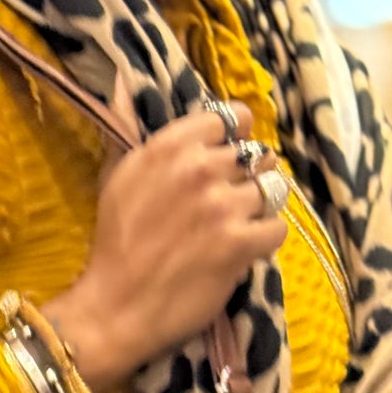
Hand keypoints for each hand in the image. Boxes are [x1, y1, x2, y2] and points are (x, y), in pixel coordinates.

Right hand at [46, 102, 288, 392]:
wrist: (115, 308)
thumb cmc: (114, 244)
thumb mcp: (117, 177)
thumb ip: (135, 134)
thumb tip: (125, 84)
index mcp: (172, 146)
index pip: (232, 118)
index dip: (235, 138)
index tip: (226, 159)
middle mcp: (202, 168)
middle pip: (255, 155)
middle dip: (247, 177)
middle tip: (229, 203)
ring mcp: (224, 206)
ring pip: (272, 189)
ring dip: (260, 207)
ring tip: (240, 225)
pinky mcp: (240, 244)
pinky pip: (277, 228)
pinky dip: (265, 238)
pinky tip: (245, 248)